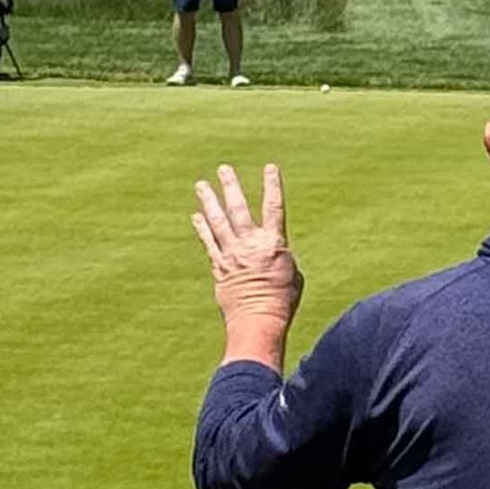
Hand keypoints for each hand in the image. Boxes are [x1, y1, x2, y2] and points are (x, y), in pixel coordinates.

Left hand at [192, 163, 301, 359]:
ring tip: (201, 185)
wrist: (258, 321)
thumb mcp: (292, 274)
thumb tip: (271, 251)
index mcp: (274, 244)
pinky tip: (196, 216)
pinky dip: (202, 228)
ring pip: (218, 221)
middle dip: (231, 187)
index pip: (274, 208)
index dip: (273, 186)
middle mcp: (250, 245)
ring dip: (209, 201)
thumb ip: (281, 255)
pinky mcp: (218, 266)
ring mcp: (231, 254)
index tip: (270, 167)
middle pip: (238, 209)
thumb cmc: (282, 301)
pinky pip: (209, 242)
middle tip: (224, 169)